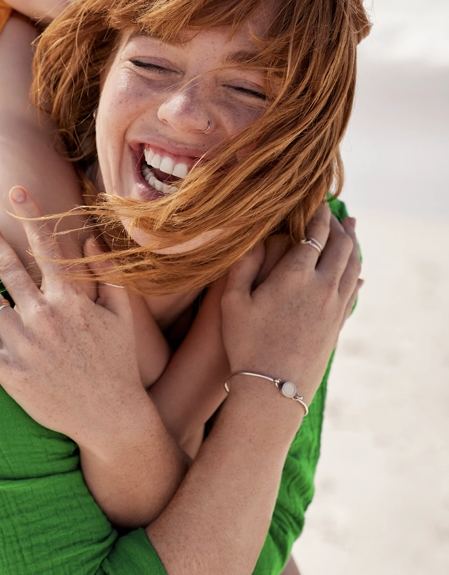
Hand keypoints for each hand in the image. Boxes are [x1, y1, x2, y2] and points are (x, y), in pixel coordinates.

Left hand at [0, 187, 151, 454]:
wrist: (111, 417)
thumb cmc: (118, 364)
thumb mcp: (122, 314)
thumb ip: (107, 274)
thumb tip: (89, 241)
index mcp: (70, 299)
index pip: (46, 247)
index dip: (30, 216)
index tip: (16, 191)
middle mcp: (42, 316)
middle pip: (8, 266)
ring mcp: (23, 344)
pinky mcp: (8, 372)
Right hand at [221, 204, 361, 402]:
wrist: (274, 389)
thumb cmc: (246, 342)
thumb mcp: (232, 301)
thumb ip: (242, 264)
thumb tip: (252, 237)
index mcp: (295, 275)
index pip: (314, 234)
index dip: (317, 214)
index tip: (316, 200)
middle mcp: (321, 286)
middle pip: (340, 246)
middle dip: (338, 225)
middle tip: (333, 211)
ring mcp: (334, 306)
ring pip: (352, 266)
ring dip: (352, 244)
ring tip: (351, 229)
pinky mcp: (338, 324)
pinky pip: (353, 292)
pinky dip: (356, 274)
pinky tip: (357, 272)